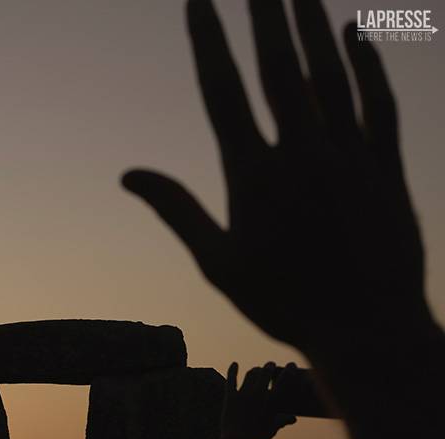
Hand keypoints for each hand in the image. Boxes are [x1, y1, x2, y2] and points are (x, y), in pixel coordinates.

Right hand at [122, 0, 429, 357]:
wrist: (368, 330)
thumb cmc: (283, 303)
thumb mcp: (218, 263)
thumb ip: (177, 210)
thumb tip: (129, 175)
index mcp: (253, 176)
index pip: (223, 91)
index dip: (208, 40)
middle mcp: (302, 155)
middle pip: (278, 68)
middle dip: (263, 14)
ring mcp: (350, 157)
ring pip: (330, 75)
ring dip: (312, 26)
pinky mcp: (387, 167)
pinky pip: (377, 103)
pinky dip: (366, 64)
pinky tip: (355, 31)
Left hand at [217, 362, 296, 438]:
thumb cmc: (259, 437)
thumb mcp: (273, 427)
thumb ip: (283, 420)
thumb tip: (293, 418)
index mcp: (272, 402)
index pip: (283, 382)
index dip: (288, 372)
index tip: (291, 364)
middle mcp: (259, 395)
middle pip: (265, 374)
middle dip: (269, 367)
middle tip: (270, 365)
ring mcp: (244, 394)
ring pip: (250, 375)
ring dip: (254, 371)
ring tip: (256, 370)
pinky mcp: (231, 397)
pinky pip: (231, 379)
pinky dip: (233, 370)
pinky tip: (234, 364)